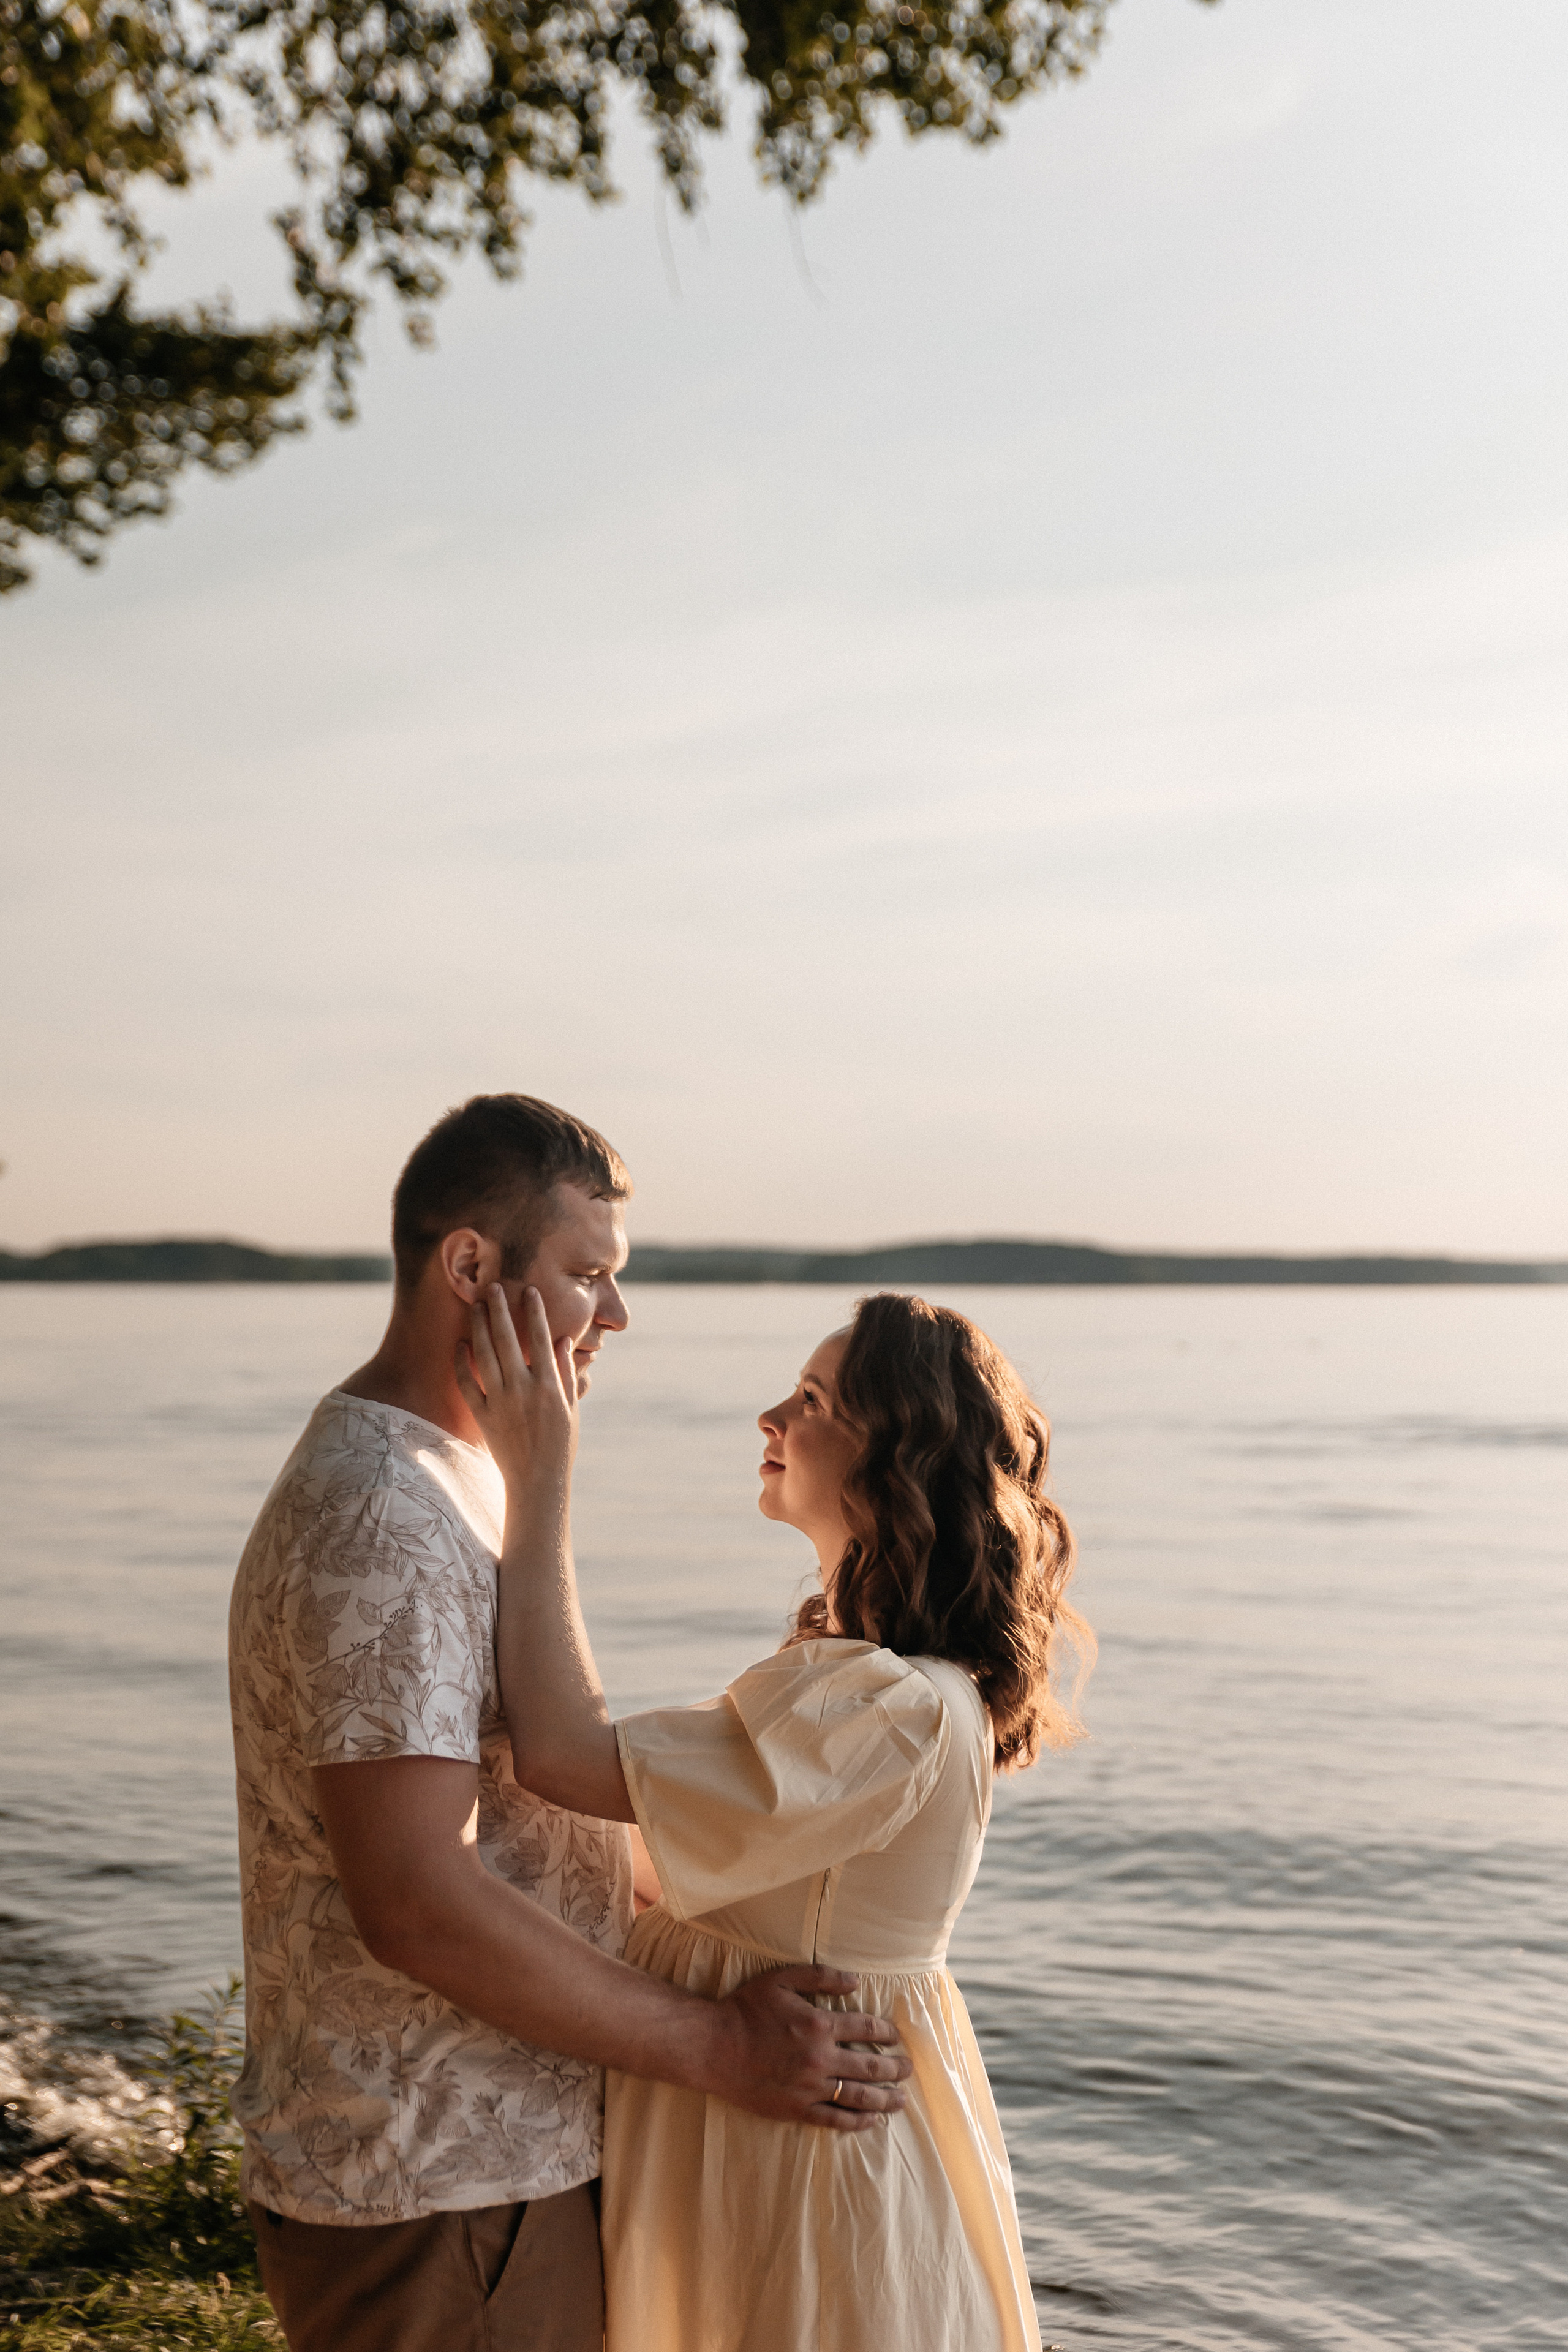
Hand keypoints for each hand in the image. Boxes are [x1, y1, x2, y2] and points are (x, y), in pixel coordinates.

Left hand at [456, 1284, 577, 1498]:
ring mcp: (500, 1402)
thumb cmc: (560, 1445)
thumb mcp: (570, 1407)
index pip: (541, 1339)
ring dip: (480, 1327)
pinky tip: (460, 1344)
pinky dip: (462, 1363)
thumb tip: (562, 1339)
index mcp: (548, 1386)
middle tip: (493, 1286)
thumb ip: (564, 1372)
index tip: (530, 1291)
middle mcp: (523, 1390)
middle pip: (508, 1340)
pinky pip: (467, 1384)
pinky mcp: (482, 1416)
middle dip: (500, 1310)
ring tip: (477, 1305)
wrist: (537, 1482)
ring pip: (485, 1356)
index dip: (535, 1313)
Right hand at [705, 1966, 910, 2133]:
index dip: (886, 2031)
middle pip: (870, 2065)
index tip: (896, 2036)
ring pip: (858, 2096)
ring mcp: (810, 2087)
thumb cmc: (746, 2009)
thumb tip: (855, 1981)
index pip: (866, 2027)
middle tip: (909, 2069)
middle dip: (895, 2068)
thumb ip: (820, 1977)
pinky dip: (856, 2122)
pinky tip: (872, 2121)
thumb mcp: (781, 1980)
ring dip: (885, 2099)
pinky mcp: (796, 2109)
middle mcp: (820, 2058)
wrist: (714, 2047)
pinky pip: (834, 2120)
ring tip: (901, 2100)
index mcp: (819, 2024)